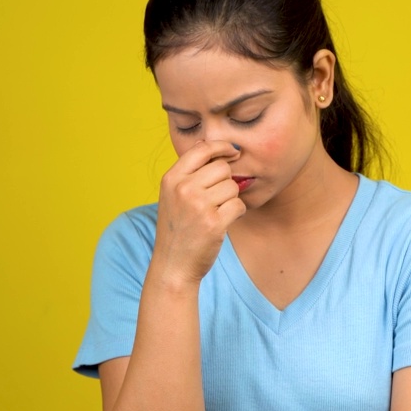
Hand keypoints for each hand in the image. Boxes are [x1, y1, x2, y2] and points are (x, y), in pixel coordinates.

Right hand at [151, 140, 244, 286]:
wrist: (174, 265)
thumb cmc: (177, 229)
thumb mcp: (171, 196)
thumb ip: (187, 172)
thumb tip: (207, 144)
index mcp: (171, 179)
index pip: (202, 149)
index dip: (221, 147)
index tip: (232, 152)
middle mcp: (183, 189)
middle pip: (222, 168)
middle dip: (226, 181)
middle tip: (217, 199)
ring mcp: (198, 206)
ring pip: (232, 187)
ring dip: (231, 199)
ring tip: (217, 213)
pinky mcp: (214, 223)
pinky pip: (239, 205)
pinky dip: (237, 213)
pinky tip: (224, 221)